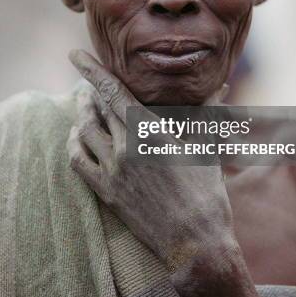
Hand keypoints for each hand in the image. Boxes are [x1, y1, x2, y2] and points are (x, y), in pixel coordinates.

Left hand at [67, 49, 236, 271]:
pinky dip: (74, 143)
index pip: (113, 91)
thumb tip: (221, 86)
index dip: (92, 70)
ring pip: (84, 131)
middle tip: (89, 80)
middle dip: (90, 89)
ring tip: (83, 103)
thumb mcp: (207, 146)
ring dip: (81, 113)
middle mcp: (125, 147)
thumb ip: (208, 112)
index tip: (75, 54)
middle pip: (97, 108)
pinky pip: (77, 161)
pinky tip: (77, 135)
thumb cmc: (206, 192)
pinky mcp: (106, 192)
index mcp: (149, 131)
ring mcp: (113, 171)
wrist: (195, 242)